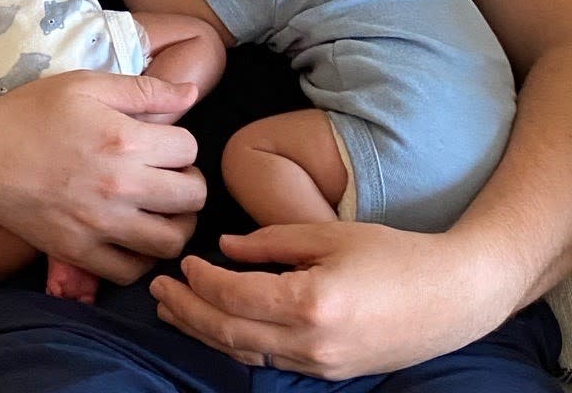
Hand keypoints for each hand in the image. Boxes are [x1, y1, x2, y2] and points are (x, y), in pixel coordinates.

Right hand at [0, 70, 205, 283]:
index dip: (183, 143)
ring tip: (163, 209)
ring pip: (171, 242)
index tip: (166, 143)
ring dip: (178, 225)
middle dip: (191, 183)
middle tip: (173, 175)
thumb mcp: (87, 84)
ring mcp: (101, 225)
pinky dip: (142, 259)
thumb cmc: (32, 113)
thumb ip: (145, 89)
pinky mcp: (79, 253)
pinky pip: (131, 272)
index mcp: (126, 140)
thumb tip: (192, 92)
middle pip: (192, 198)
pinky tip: (135, 236)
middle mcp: (121, 187)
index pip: (190, 149)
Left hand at [150, 222, 513, 377]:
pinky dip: (236, 345)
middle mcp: (310, 343)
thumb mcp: (331, 235)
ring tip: (173, 311)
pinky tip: (219, 329)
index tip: (181, 262)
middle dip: (187, 312)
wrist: (453, 296)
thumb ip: (272, 242)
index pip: (234, 296)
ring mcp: (320, 365)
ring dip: (204, 332)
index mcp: (310, 302)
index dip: (200, 281)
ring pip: (244, 354)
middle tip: (156, 291)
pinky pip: (269, 362)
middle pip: (229, 332)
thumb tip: (225, 248)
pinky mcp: (329, 373)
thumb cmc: (394, 254)